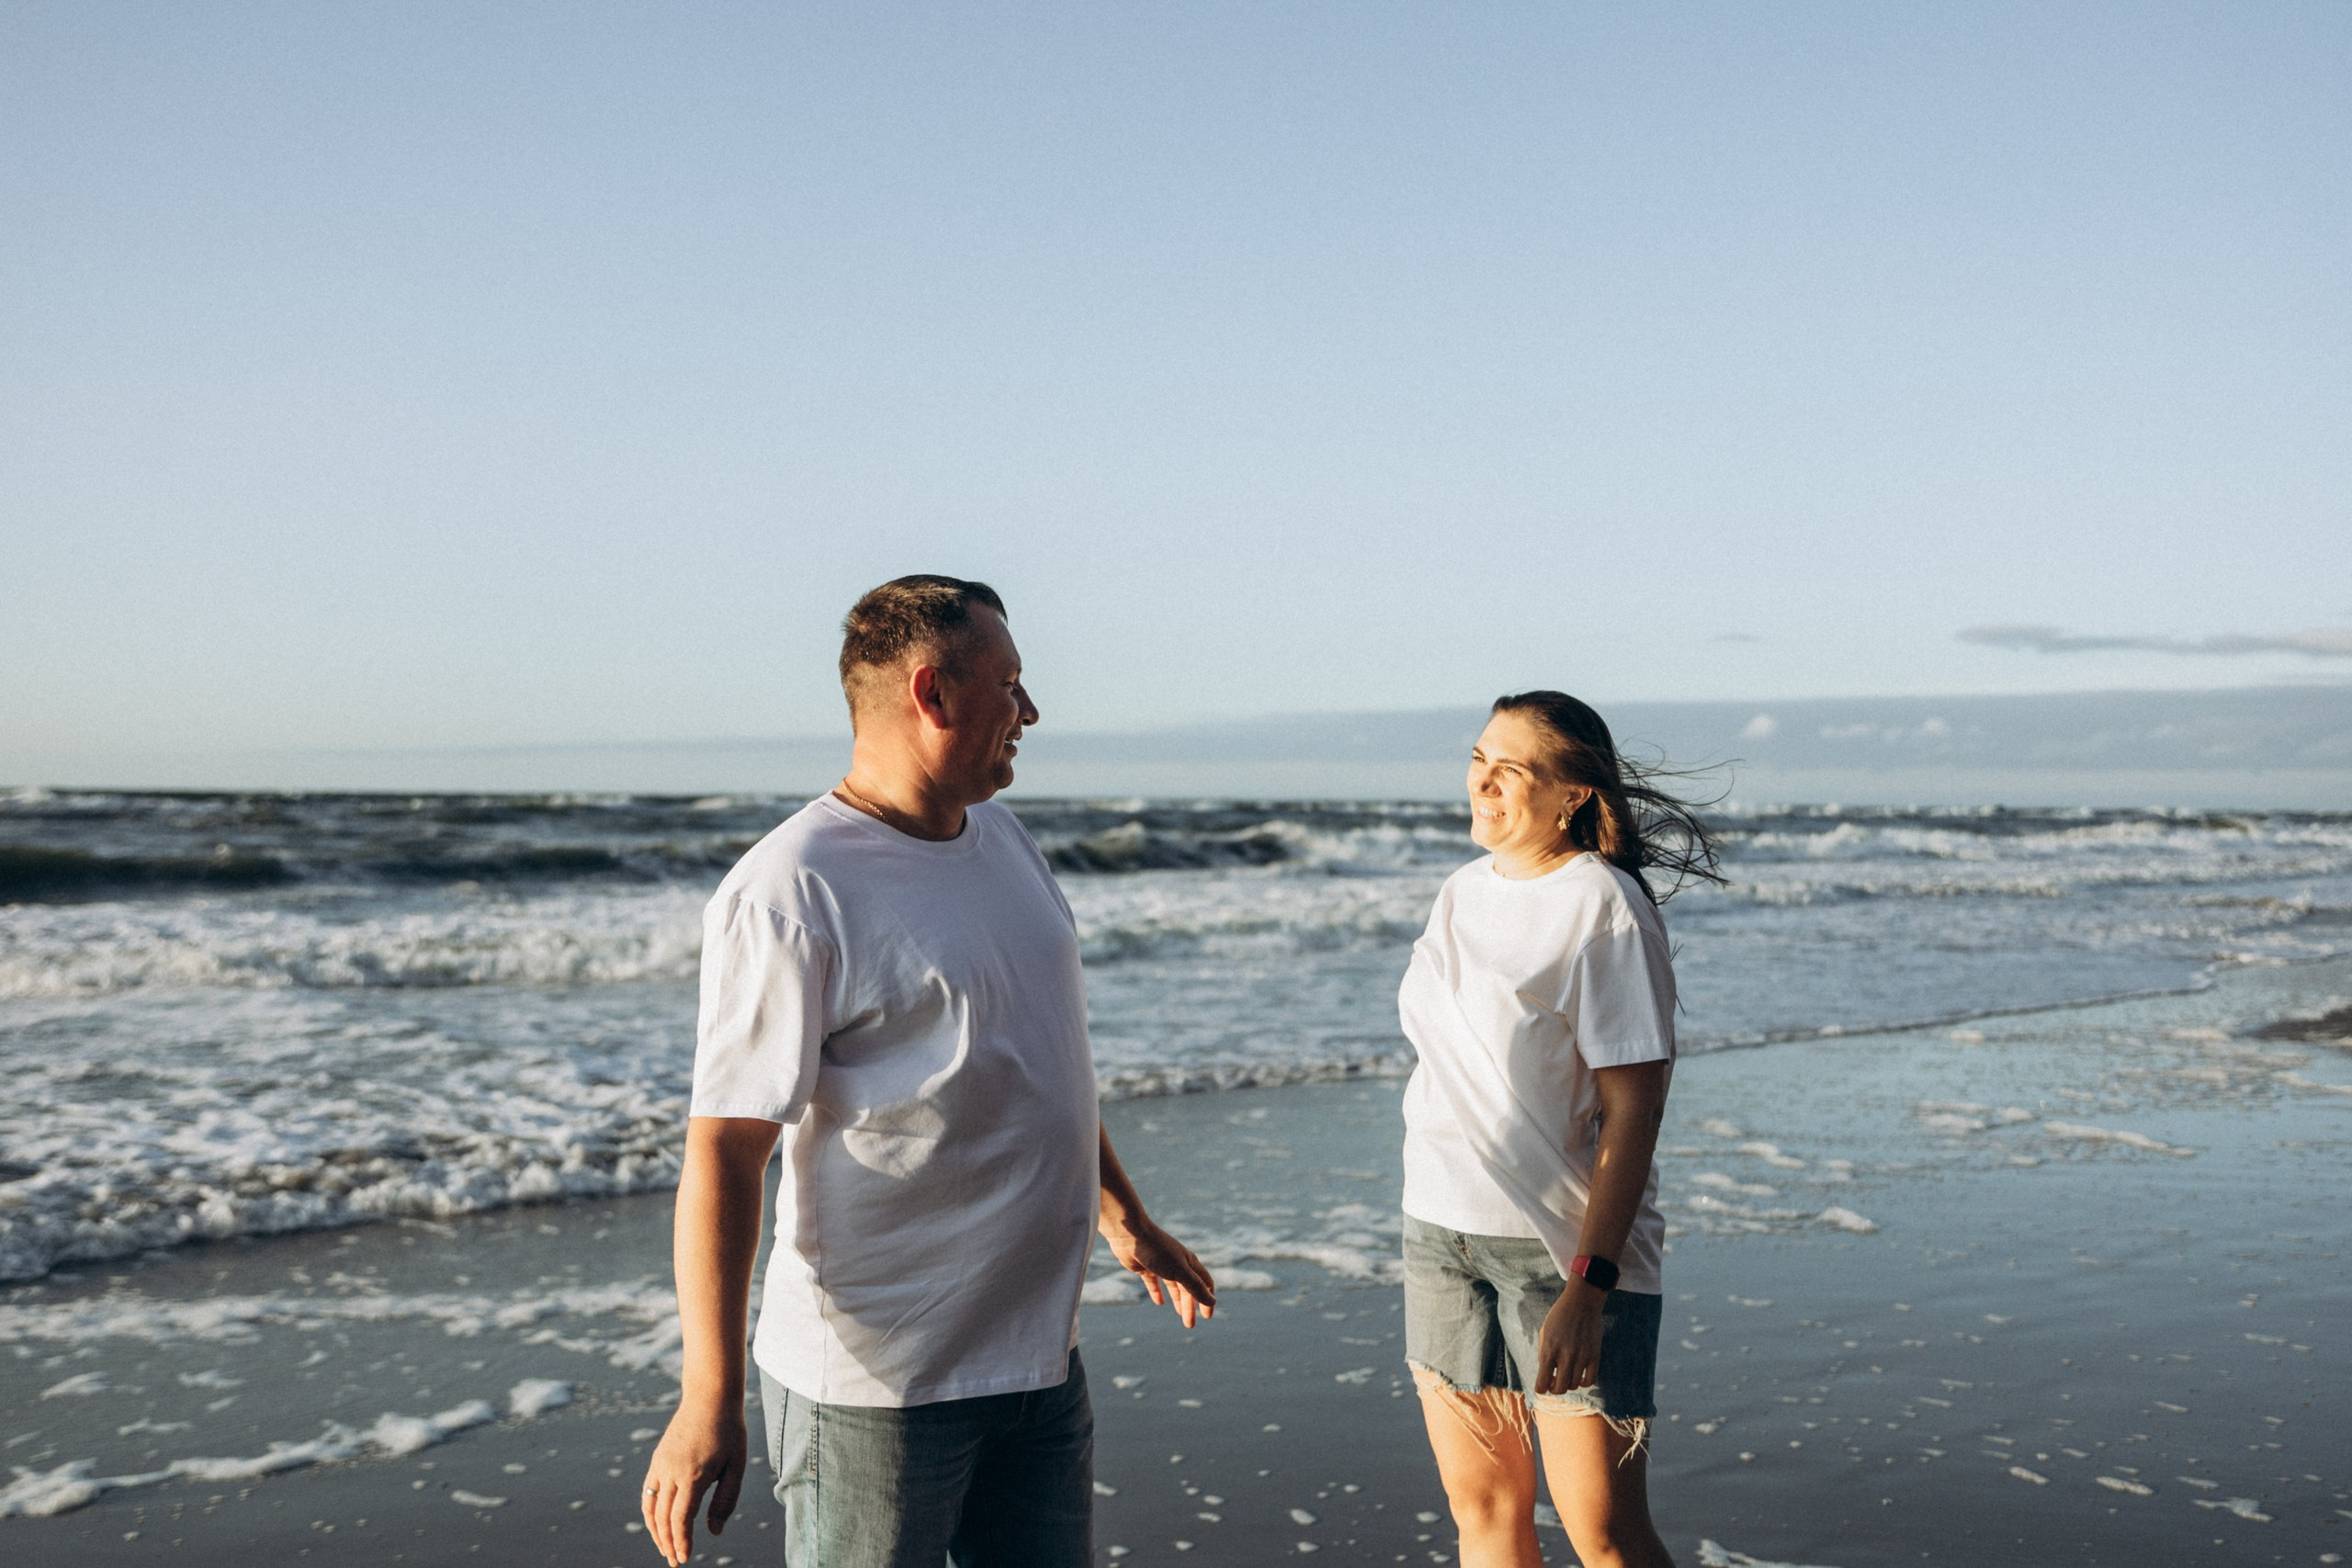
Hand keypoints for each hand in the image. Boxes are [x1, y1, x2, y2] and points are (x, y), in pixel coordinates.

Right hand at [640, 1401, 746, 1566]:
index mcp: (694, 1475)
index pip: (681, 1518)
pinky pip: (648, 1492)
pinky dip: (650, 1512)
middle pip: (663, 1517)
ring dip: (655, 1531)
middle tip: (675, 1562)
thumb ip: (726, 1500)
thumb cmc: (729, 1431)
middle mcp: (672, 1471)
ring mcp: (661, 1465)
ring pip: (651, 1507)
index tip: (684, 1558)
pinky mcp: (657, 1459)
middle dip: (668, 1543)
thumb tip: (714, 1532)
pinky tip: (658, 1523)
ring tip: (665, 1548)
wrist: (709, 1397)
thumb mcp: (737, 1466)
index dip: (681, 1541)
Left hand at [1101, 1218, 1216, 1327]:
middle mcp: (1178, 1263)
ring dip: (1178, 1301)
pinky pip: (1154, 1283)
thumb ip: (1196, 1287)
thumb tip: (1213, 1302)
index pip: (1204, 1283)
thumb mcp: (1180, 1271)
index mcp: (1189, 1262)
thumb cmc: (1158, 1251)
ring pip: (1174, 1287)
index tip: (1207, 1316)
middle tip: (1189, 1325)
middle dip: (1190, 1307)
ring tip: (1180, 1316)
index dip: (1207, 1299)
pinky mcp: (1146, 1267)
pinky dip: (1158, 1292)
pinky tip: (1159, 1302)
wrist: (1131, 1235)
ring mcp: (1162, 1265)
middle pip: (1188, 1288)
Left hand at [1534, 1282, 1604, 1395]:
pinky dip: (1583, 1382)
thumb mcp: (1544, 1334)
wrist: (1581, 1302)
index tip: (1542, 1385)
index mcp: (1548, 1351)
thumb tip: (1547, 1377)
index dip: (1540, 1388)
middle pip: (1559, 1389)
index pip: (1541, 1384)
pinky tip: (1578, 1375)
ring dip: (1568, 1383)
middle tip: (1554, 1381)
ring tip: (1565, 1373)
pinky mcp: (1595, 1355)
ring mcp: (1581, 1357)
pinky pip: (1590, 1380)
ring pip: (1574, 1385)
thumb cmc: (1559, 1317)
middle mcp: (1565, 1356)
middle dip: (1554, 1389)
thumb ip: (1543, 1355)